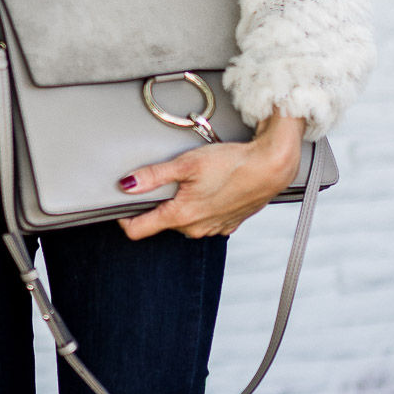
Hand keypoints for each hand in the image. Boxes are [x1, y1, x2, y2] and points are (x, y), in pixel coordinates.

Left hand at [118, 113, 306, 241]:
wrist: (271, 167)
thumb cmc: (232, 163)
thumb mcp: (186, 163)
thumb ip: (153, 176)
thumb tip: (126, 185)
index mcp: (181, 216)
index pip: (138, 231)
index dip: (125, 218)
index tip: (122, 205)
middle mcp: (195, 229)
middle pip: (162, 222)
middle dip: (158, 205)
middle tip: (165, 181)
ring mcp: (213, 229)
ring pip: (184, 222)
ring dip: (182, 205)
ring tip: (192, 181)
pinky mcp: (228, 224)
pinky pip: (205, 220)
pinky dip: (202, 207)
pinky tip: (211, 188)